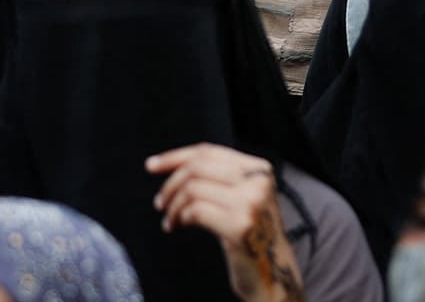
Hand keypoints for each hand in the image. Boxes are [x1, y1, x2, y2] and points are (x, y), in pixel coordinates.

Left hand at [148, 144, 305, 301]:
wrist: (273, 273)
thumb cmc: (250, 235)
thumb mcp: (242, 198)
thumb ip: (219, 177)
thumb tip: (172, 164)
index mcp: (259, 169)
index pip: (209, 152)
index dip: (175, 157)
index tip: (152, 166)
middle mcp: (258, 182)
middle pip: (198, 167)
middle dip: (171, 184)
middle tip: (160, 202)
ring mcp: (250, 203)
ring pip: (193, 189)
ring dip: (173, 206)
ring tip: (170, 219)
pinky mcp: (240, 226)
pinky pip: (196, 211)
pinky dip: (180, 218)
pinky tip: (179, 226)